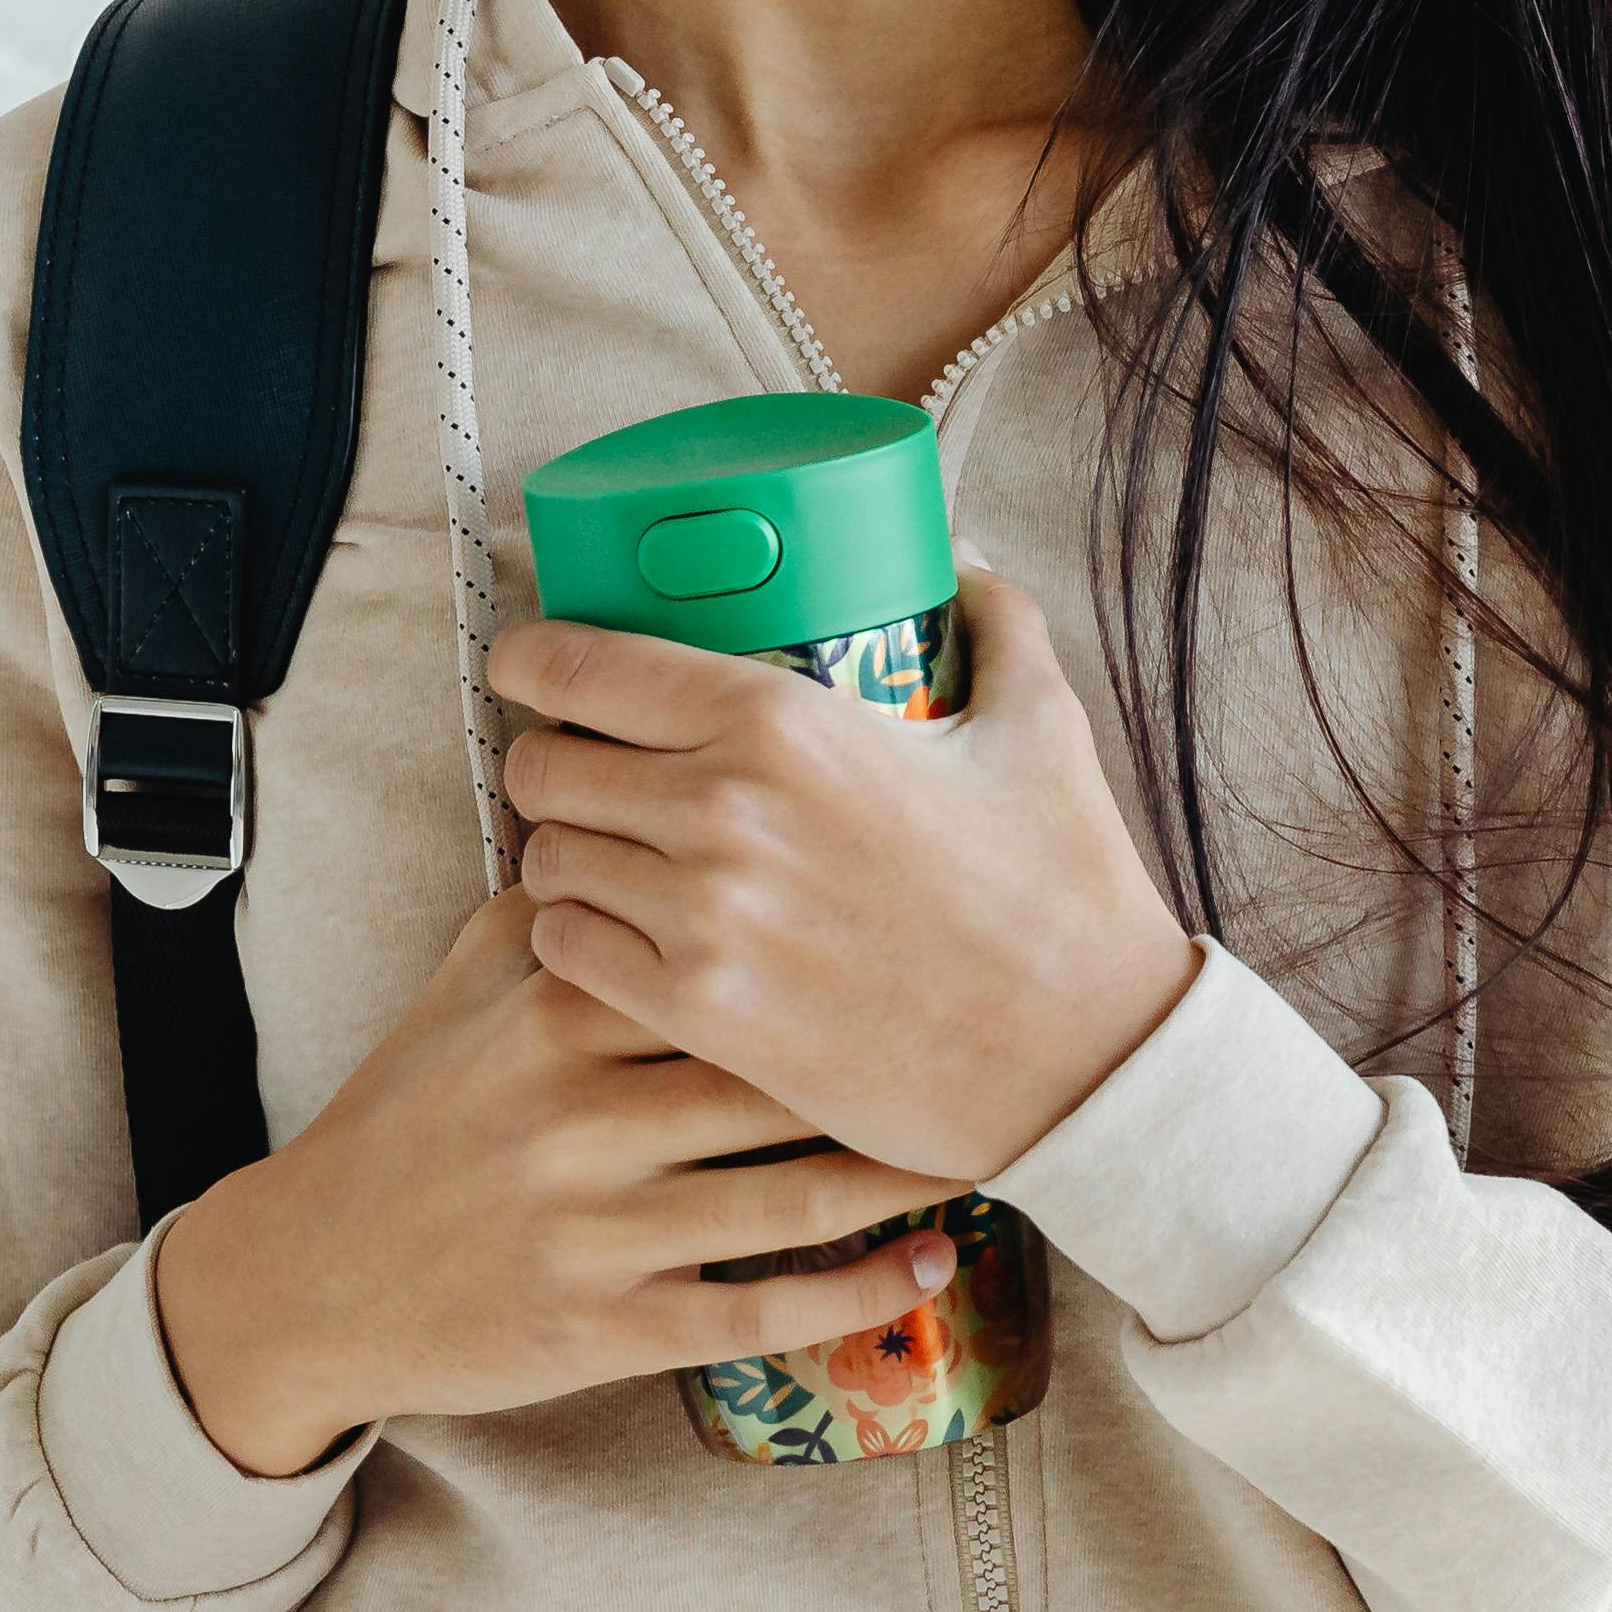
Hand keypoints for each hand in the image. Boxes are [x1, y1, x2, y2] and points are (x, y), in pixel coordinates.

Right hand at [146, 883, 973, 1481]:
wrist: (314, 1278)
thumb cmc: (407, 1118)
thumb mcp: (463, 992)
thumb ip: (559, 907)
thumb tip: (652, 809)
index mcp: (557, 1016)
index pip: (718, 952)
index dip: (834, 935)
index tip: (930, 914)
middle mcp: (583, 1119)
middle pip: (777, 1071)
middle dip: (895, 1052)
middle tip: (1002, 1030)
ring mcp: (601, 1231)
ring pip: (792, 1198)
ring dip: (905, 1174)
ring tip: (997, 1142)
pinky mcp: (611, 1328)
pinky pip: (762, 1312)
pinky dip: (861, 1295)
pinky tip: (936, 1265)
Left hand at [485, 561, 1202, 1189]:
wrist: (1085, 1055)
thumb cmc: (1061, 888)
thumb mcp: (1039, 725)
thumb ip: (996, 620)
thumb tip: (962, 556)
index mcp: (782, 719)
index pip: (588, 666)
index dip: (534, 661)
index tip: (527, 664)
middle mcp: (721, 809)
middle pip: (545, 764)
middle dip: (551, 760)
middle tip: (584, 769)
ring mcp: (702, 918)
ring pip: (547, 860)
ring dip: (564, 851)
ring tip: (605, 854)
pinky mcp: (699, 1014)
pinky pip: (565, 954)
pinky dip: (575, 936)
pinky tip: (616, 931)